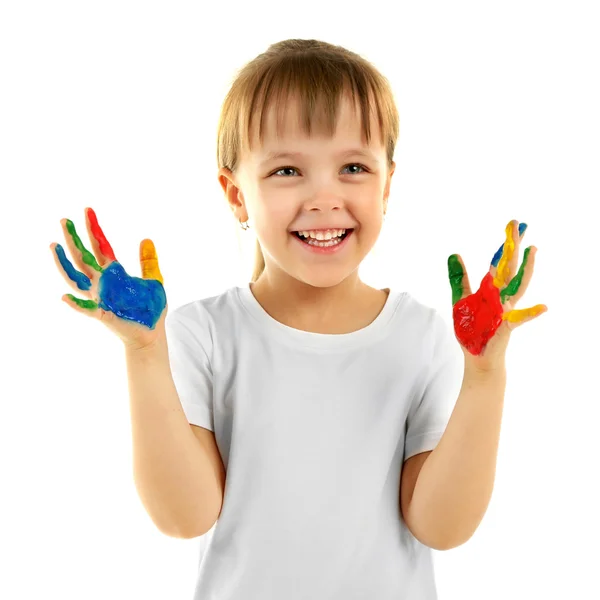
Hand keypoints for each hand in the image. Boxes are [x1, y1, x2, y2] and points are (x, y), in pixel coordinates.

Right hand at [50, 207, 167, 349]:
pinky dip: (75, 304)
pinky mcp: (103, 315)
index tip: (88, 210)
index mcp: (114, 274)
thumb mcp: (154, 281)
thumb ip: (148, 261)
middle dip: (73, 239)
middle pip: (83, 257)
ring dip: (64, 264)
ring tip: (54, 246)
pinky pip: (86, 309)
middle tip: (64, 220)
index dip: (94, 229)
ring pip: (76, 279)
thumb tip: (146, 238)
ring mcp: (100, 298)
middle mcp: (103, 283)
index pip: (101, 247)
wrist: (151, 335)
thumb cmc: (150, 310)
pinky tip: (64, 297)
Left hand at [447, 220, 547, 370]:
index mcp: (492, 289)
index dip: (505, 245)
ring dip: (526, 269)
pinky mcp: (505, 326)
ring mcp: (505, 310)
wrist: (477, 355)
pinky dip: (531, 313)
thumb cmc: (473, 328)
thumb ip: (460, 278)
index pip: (500, 263)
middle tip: (519, 224)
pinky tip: (544, 307)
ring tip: (533, 250)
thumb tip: (454, 253)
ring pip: (518, 286)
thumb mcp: (461, 299)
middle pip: (510, 267)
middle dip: (514, 246)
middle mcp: (502, 296)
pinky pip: (519, 319)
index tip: (512, 225)